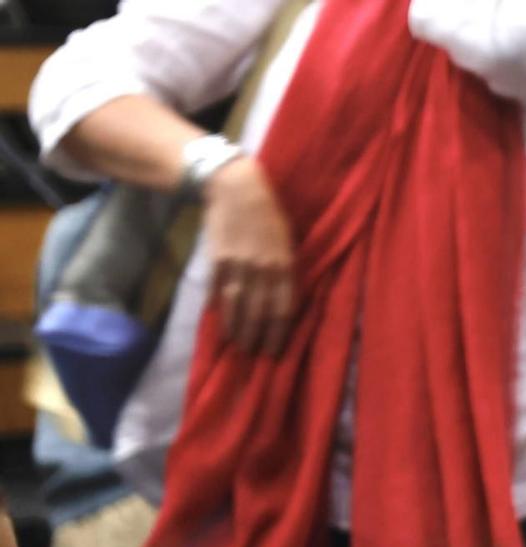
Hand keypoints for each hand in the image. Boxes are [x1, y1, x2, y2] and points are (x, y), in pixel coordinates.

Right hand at [202, 157, 295, 355]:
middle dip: (258, 338)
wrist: (236, 189)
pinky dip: (219, 311)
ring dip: (238, 330)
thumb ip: (286, 271)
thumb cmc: (269, 215)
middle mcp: (261, 270)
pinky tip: (221, 325)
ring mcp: (236, 266)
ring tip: (239, 347)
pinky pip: (217, 292)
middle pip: (259, 314)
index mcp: (283, 266)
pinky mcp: (216, 260)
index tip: (275, 352)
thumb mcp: (287, 242)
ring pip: (237, 307)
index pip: (282, 311)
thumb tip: (282, 301)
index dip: (279, 335)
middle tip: (256, 355)